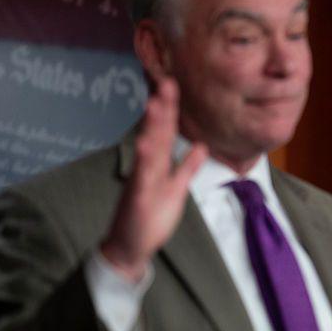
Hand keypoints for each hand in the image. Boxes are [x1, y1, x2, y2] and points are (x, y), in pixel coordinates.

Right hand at [100, 79, 207, 282]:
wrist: (129, 247)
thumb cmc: (150, 218)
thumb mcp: (176, 189)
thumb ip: (187, 168)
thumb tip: (201, 147)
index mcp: (158, 165)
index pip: (166, 132)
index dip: (171, 110)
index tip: (173, 85)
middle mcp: (148, 169)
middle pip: (157, 134)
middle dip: (162, 109)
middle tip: (166, 83)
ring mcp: (142, 182)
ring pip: (149, 151)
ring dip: (151, 128)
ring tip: (155, 105)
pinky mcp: (138, 199)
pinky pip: (141, 178)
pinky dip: (144, 162)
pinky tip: (145, 145)